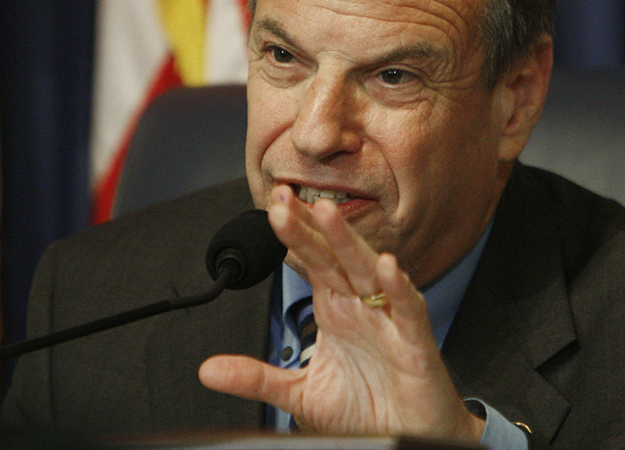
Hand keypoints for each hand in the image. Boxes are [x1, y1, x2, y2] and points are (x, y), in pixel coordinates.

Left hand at [198, 184, 484, 439]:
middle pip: (334, 256)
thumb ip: (258, 377)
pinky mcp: (416, 344)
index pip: (312, 261)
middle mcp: (362, 307)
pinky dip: (398, 288)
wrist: (409, 439)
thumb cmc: (368, 409)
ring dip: (347, 242)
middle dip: (309, 226)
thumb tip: (208, 369)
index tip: (271, 205)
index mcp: (336, 308)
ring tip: (325, 213)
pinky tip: (385, 266)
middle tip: (282, 198)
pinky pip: (408, 310)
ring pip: (368, 271)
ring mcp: (389, 320)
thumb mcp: (301, 394)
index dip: (293, 233)